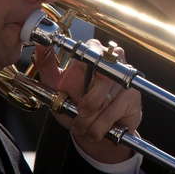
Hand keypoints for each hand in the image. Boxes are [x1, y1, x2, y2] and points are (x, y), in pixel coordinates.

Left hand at [33, 41, 141, 164]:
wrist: (93, 130)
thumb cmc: (74, 104)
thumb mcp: (55, 85)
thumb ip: (46, 64)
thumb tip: (41, 43)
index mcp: (92, 53)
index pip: (92, 51)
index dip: (84, 67)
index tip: (77, 85)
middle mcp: (113, 61)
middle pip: (103, 77)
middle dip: (89, 102)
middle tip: (80, 112)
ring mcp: (125, 78)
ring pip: (107, 99)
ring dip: (92, 119)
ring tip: (85, 124)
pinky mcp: (133, 95)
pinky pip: (113, 112)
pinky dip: (100, 126)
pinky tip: (96, 129)